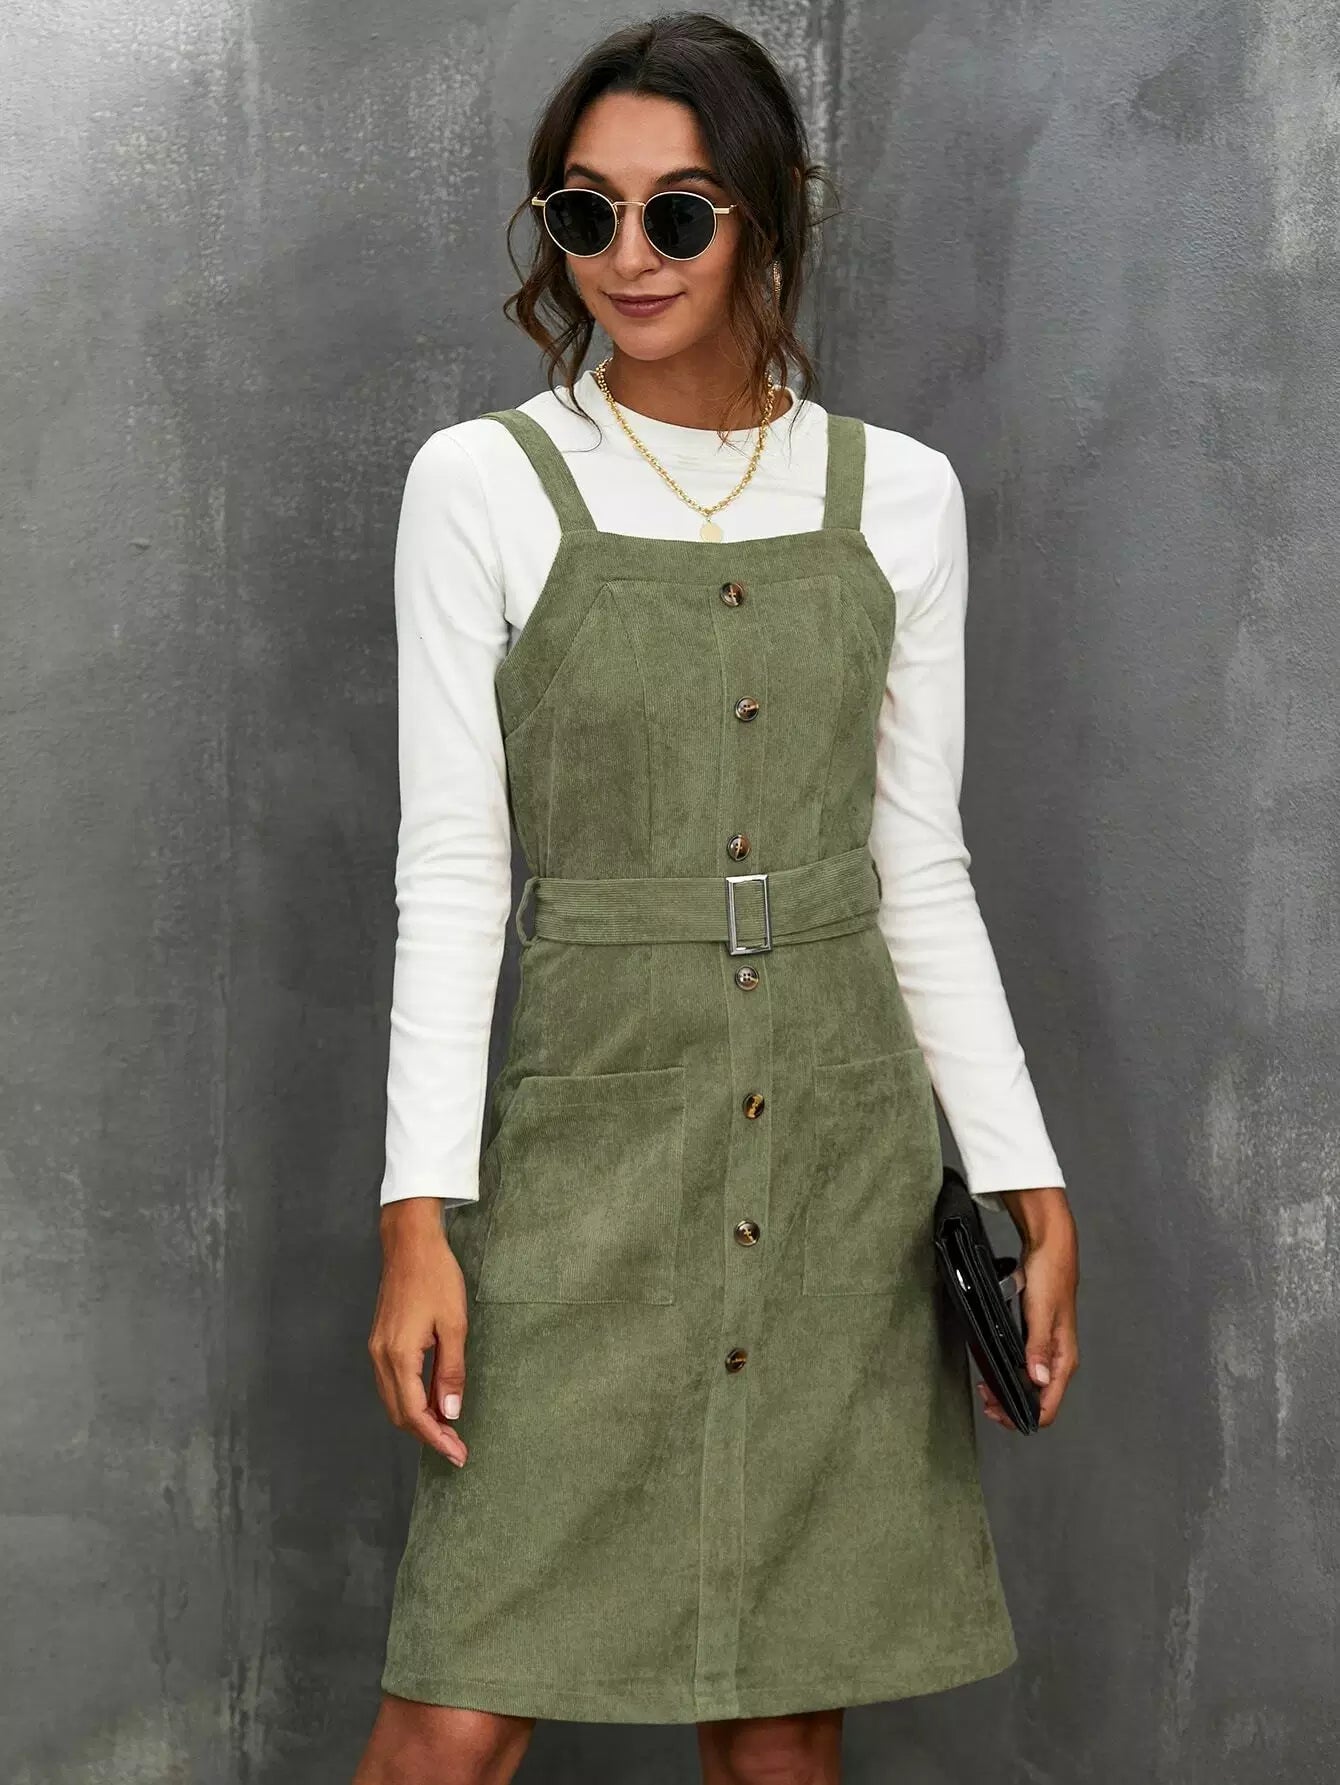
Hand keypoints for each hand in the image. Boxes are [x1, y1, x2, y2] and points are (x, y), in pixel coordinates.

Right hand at [368, 1197, 468, 1465]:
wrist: (409, 1243)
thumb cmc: (436, 1277)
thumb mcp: (453, 1324)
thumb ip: (451, 1371)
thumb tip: (450, 1412)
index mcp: (398, 1355)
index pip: (415, 1414)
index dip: (436, 1439)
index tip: (458, 1455)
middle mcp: (381, 1357)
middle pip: (400, 1413)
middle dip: (428, 1435)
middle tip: (456, 1447)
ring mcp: (377, 1349)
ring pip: (394, 1400)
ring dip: (419, 1418)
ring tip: (448, 1428)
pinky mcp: (380, 1341)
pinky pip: (393, 1383)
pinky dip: (411, 1398)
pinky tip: (433, 1398)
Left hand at [975, 1186, 1078, 1431]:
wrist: (1050, 1246)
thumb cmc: (1050, 1275)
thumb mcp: (1040, 1312)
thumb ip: (1038, 1348)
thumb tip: (1038, 1380)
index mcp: (1064, 1358)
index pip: (1047, 1407)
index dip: (1021, 1416)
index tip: (996, 1409)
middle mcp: (1058, 1358)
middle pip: (1037, 1400)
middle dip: (1010, 1406)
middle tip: (985, 1398)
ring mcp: (1048, 1348)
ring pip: (1030, 1384)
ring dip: (1008, 1390)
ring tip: (986, 1386)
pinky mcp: (1037, 1336)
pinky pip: (1024, 1366)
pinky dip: (1009, 1372)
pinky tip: (994, 1367)